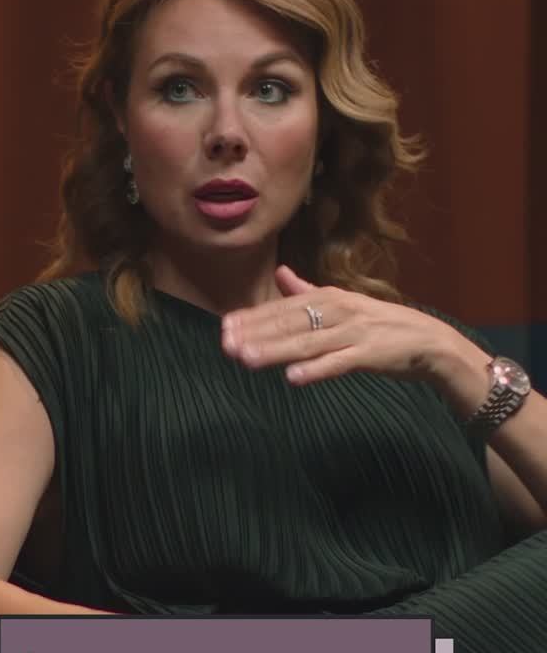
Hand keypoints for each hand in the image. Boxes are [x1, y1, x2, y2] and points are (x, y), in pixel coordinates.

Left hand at [221, 265, 487, 395]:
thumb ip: (308, 291)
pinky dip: (316, 370)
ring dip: (276, 350)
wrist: (428, 342)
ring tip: (247, 360)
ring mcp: (353, 332)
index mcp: (329, 298)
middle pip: (290, 322)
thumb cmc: (380, 325)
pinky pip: (339, 363)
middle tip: (225, 344)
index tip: (224, 328)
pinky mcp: (370, 355)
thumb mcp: (343, 302)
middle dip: (256, 334)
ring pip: (308, 342)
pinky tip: (293, 378)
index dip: (253, 319)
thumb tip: (280, 274)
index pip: (283, 308)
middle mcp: (338, 310)